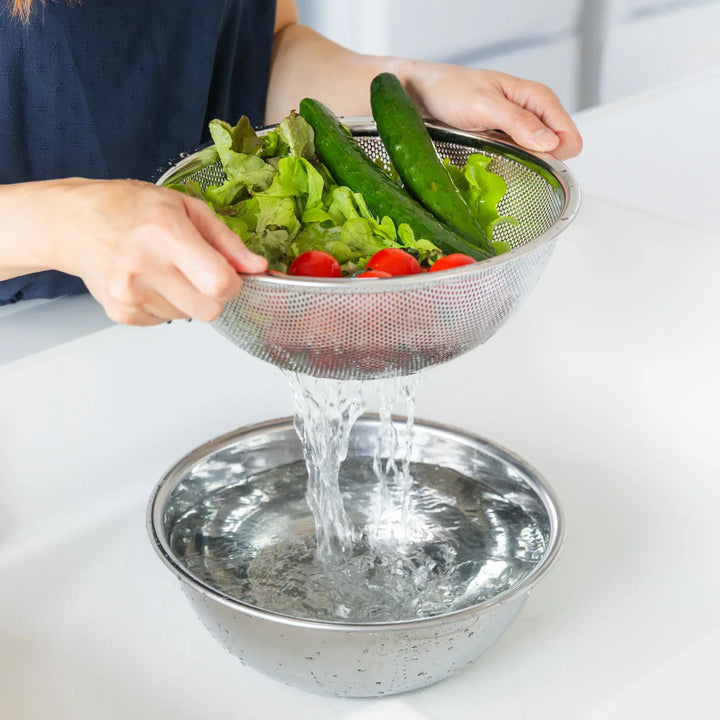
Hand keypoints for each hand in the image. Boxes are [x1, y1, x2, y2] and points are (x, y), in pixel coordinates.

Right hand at [42, 178, 266, 324]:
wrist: (73, 223)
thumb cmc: (130, 208)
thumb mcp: (185, 208)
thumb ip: (226, 242)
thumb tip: (257, 267)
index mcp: (165, 233)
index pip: (220, 284)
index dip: (232, 282)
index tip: (226, 272)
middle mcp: (143, 266)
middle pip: (210, 310)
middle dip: (212, 295)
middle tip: (196, 271)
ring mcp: (129, 294)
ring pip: (189, 317)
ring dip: (186, 298)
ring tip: (165, 269)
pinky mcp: (122, 313)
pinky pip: (165, 320)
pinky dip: (165, 304)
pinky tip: (149, 280)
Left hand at [405, 63, 581, 159]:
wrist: (421, 92)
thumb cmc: (449, 90)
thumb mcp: (484, 104)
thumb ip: (518, 122)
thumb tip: (549, 143)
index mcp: (537, 98)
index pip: (569, 137)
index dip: (556, 156)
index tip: (530, 163)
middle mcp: (532, 114)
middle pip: (556, 151)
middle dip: (540, 162)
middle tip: (506, 159)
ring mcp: (517, 129)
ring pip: (537, 157)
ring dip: (522, 165)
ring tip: (494, 159)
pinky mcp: (502, 140)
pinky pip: (518, 159)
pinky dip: (508, 164)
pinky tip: (490, 162)